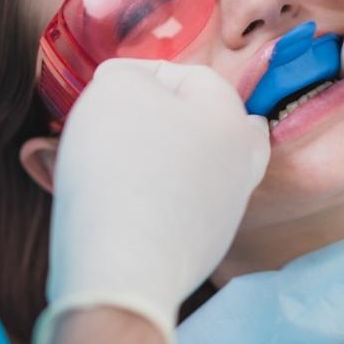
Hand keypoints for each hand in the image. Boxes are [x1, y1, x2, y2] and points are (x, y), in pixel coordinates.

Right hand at [32, 59, 269, 343]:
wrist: (121, 270)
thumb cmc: (119, 166)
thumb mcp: (114, 90)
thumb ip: (126, 74)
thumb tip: (129, 84)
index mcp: (231, 118)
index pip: (187, 75)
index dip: (139, 73)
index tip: (101, 87)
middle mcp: (241, 163)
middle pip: (208, 123)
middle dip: (168, 115)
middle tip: (128, 120)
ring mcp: (226, 211)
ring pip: (198, 166)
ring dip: (163, 155)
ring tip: (120, 158)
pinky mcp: (203, 249)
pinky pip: (181, 206)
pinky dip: (159, 196)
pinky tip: (127, 200)